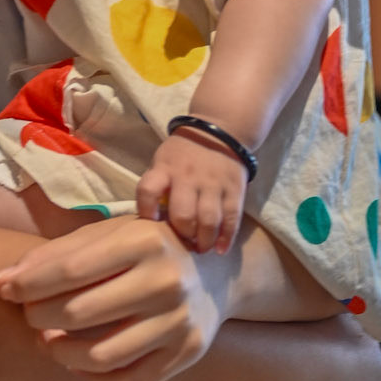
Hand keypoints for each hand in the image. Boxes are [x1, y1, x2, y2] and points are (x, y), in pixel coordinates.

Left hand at [0, 218, 223, 380]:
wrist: (213, 272)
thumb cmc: (143, 249)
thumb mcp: (106, 236)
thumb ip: (53, 255)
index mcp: (143, 240)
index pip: (69, 269)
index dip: (27, 285)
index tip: (5, 291)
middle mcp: (167, 280)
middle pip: (78, 314)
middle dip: (40, 319)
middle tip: (32, 317)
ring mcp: (179, 320)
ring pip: (100, 355)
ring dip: (61, 353)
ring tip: (50, 342)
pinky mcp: (186, 353)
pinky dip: (92, 377)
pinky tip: (78, 362)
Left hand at [137, 130, 246, 253]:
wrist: (221, 131)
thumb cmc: (184, 153)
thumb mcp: (163, 160)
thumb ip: (158, 185)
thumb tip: (153, 220)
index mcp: (165, 169)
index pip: (148, 190)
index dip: (146, 211)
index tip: (150, 223)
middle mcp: (188, 177)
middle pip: (182, 214)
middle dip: (182, 234)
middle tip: (184, 243)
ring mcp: (213, 184)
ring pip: (208, 220)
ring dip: (204, 240)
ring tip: (201, 248)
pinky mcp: (234, 189)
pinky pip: (231, 218)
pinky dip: (226, 237)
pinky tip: (220, 249)